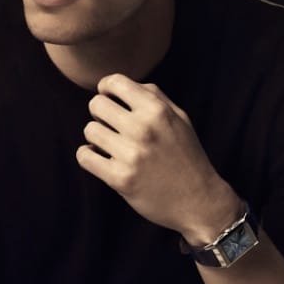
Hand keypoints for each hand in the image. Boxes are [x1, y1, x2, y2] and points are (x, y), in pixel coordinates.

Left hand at [76, 73, 239, 240]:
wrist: (199, 201)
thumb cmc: (187, 156)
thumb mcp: (180, 118)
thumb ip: (153, 96)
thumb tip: (117, 86)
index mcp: (158, 110)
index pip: (115, 82)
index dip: (106, 88)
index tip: (108, 98)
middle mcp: (143, 129)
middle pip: (96, 105)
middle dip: (100, 114)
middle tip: (110, 126)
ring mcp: (131, 155)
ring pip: (89, 131)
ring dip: (96, 138)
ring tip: (110, 146)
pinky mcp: (120, 179)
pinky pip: (85, 156)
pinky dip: (88, 156)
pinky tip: (100, 159)